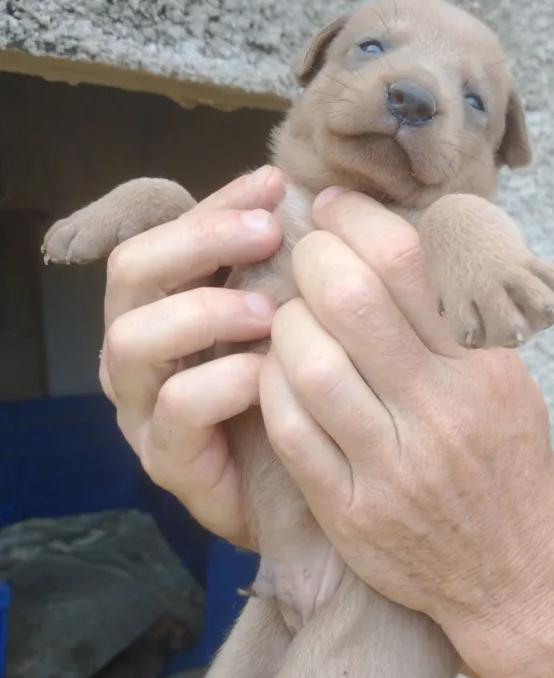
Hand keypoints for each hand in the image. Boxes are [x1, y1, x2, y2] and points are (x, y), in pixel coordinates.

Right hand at [100, 166, 284, 546]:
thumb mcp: (281, 323)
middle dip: (200, 241)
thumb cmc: (288, 397)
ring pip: (133, 338)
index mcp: (162, 308)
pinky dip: (224, 381)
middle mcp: (138, 352)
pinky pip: (176, 407)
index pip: (163, 235)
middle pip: (130, 272)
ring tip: (271, 312)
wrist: (300, 494)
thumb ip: (274, 269)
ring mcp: (142, 408)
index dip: (213, 203)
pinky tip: (269, 375)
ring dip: (205, 310)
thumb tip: (297, 197)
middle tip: (270, 234)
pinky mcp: (164, 459)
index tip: (273, 182)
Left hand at [260, 189, 553, 677]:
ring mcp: (389, 468)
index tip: (332, 209)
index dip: (353, 220)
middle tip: (302, 258)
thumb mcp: (507, 387)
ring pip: (309, 365)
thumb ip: (452, 325)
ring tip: (288, 321)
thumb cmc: (507, 471)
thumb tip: (388, 250)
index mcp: (480, 372)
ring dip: (284, 326)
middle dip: (310, 260)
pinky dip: (271, 387)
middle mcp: (438, 414)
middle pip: (350, 302)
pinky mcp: (349, 510)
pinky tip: (276, 375)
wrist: (513, 579)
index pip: (406, 264)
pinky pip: (290, 431)